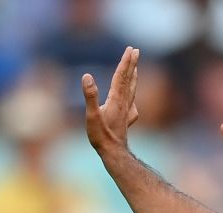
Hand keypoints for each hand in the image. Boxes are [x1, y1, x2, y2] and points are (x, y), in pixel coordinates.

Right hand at [82, 45, 140, 159]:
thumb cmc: (101, 135)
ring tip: (136, 68)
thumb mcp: (91, 115)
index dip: (125, 62)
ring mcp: (126, 111)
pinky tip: (132, 101)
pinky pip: (132, 104)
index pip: (121, 76)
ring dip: (134, 77)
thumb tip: (86, 76)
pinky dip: (133, 97)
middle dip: (132, 64)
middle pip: (129, 79)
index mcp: (116, 99)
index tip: (130, 49)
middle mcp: (124, 103)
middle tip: (135, 51)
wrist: (113, 153)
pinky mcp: (126, 120)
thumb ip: (90, 95)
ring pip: (132, 90)